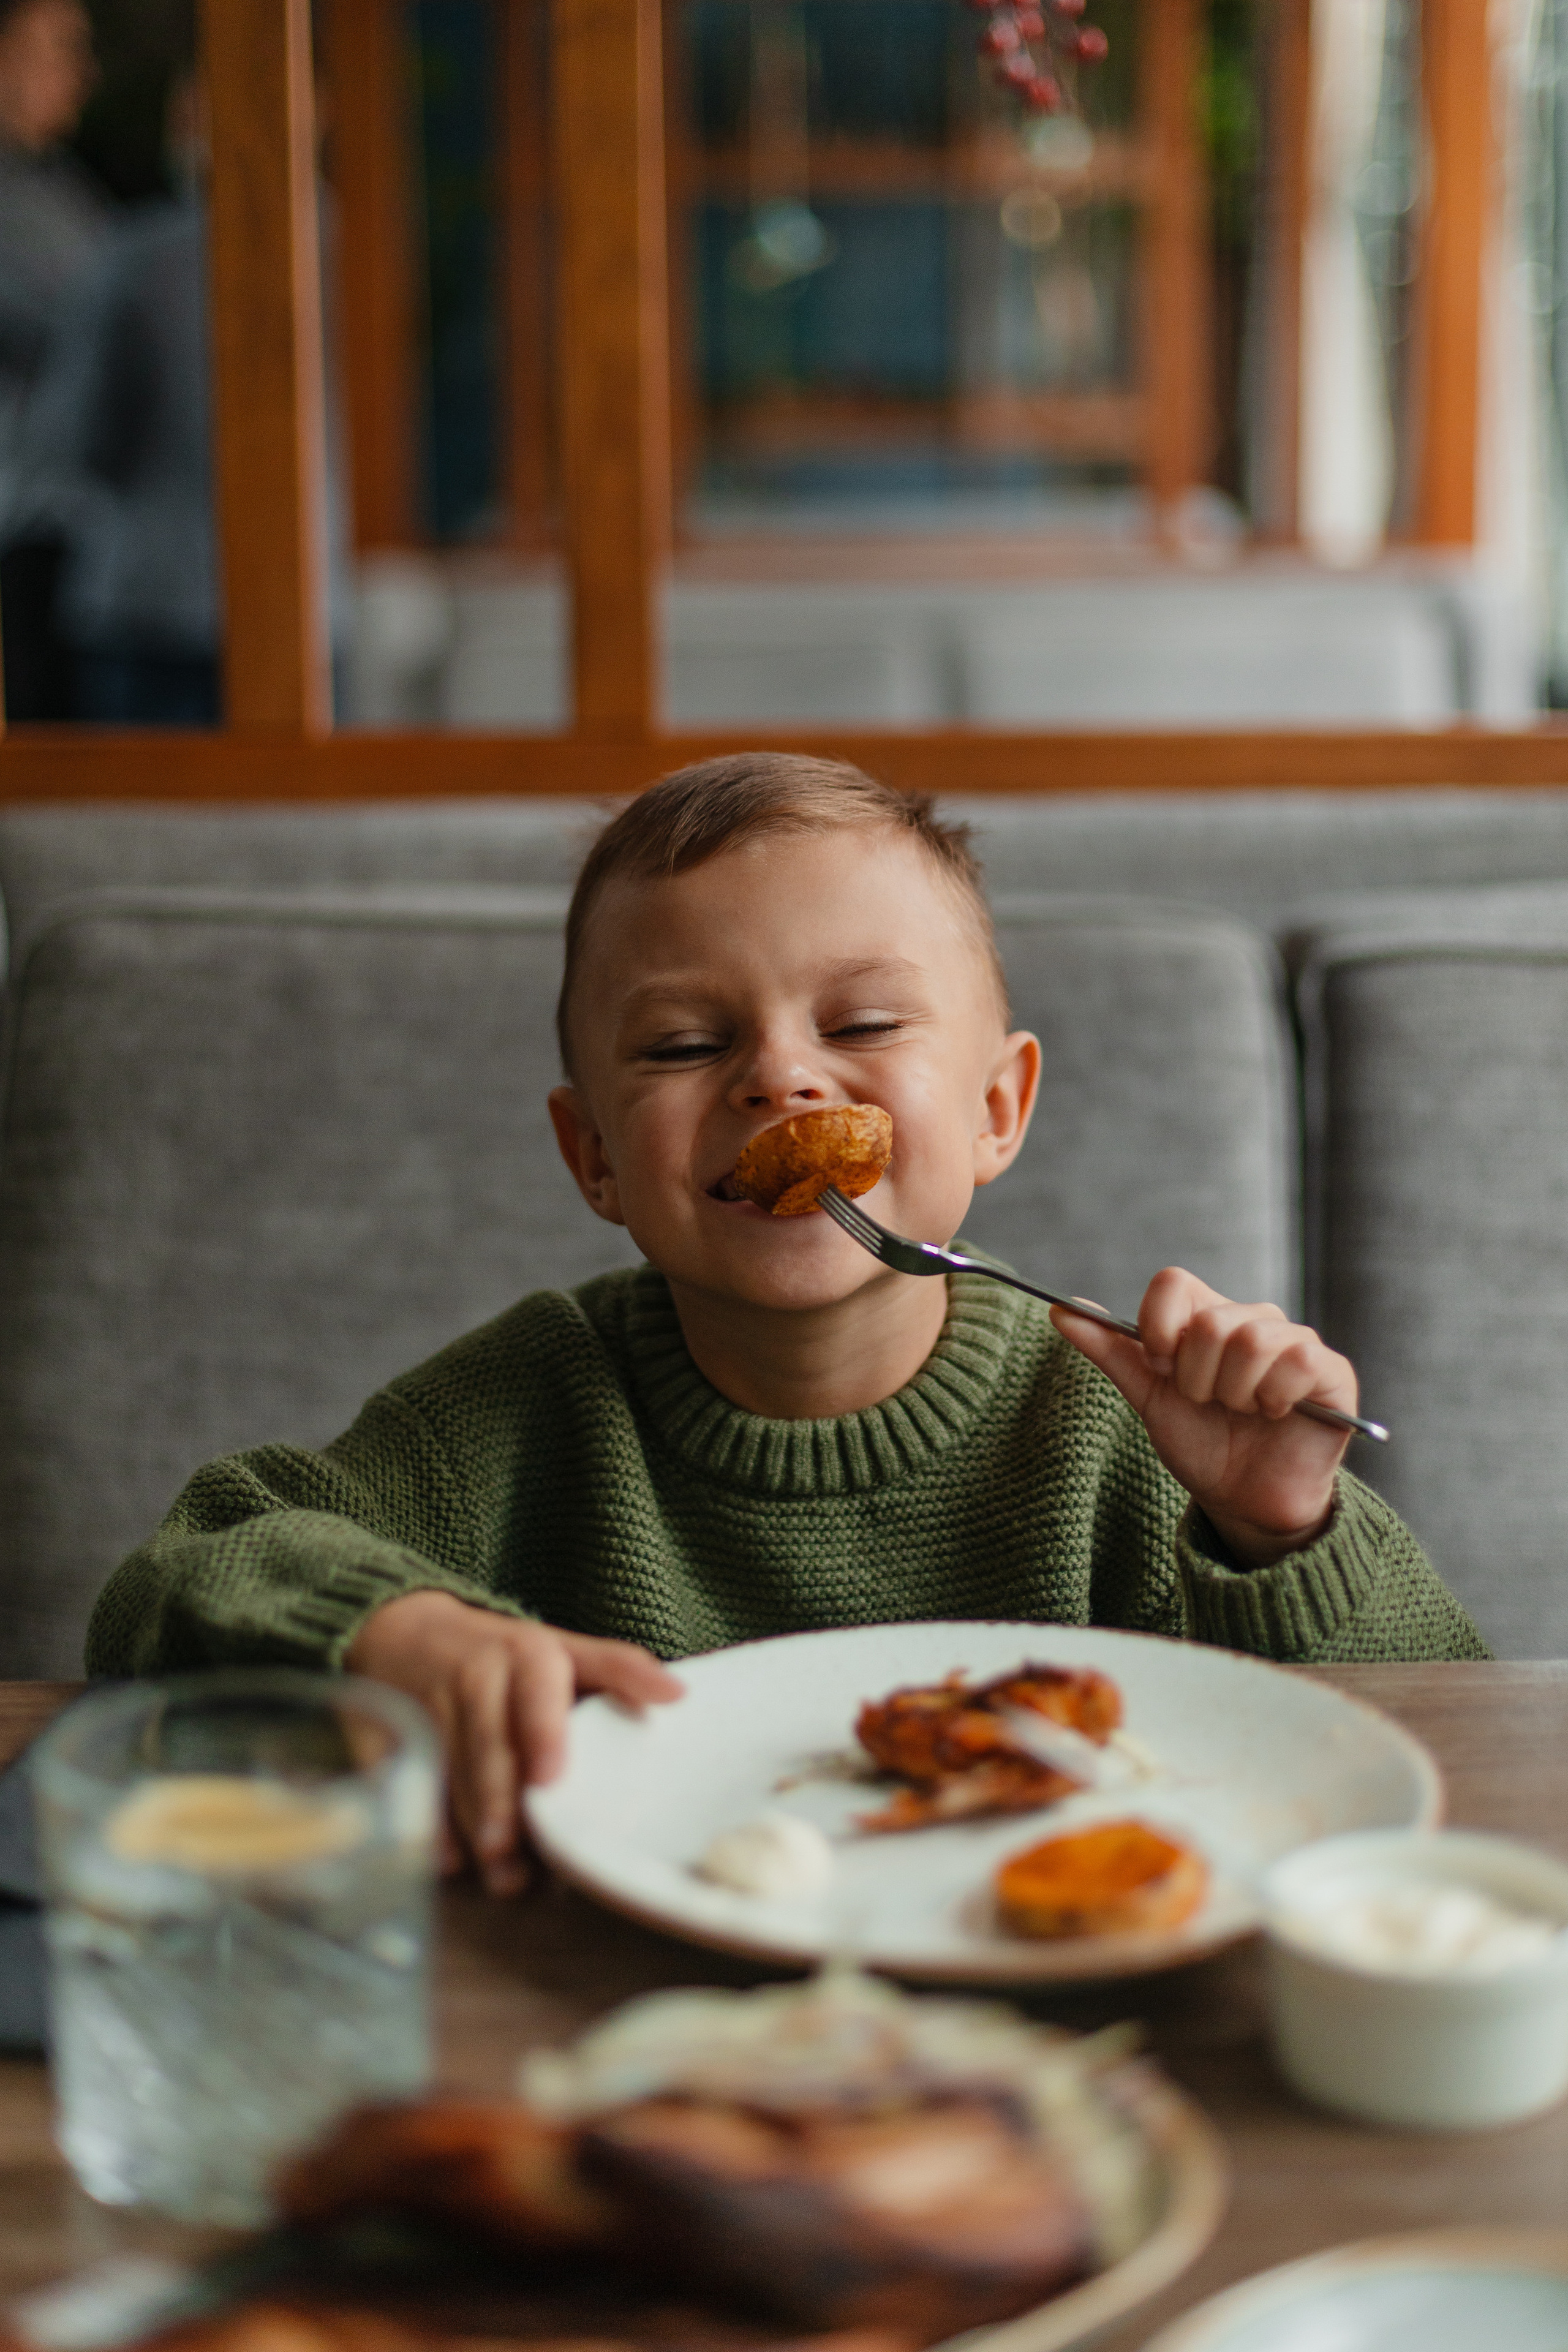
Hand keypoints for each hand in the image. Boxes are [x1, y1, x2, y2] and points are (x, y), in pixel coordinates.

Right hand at [346, 1591, 682, 1894]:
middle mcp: (476, 1677)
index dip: (542, 1732)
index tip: (550, 1777)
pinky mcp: (393, 1734)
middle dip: (499, 1800)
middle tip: (512, 1853)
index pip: (535, 1692)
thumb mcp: (562, 1648)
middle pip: (488, 1743)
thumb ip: (617, 1670)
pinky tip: (449, 1860)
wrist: (409, 1632)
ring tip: (498, 1873)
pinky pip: (410, 1781)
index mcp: (524, 1654)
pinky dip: (428, 1821)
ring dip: (471, 1823)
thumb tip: (680, 1694)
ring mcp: (430, 1706)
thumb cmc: (505, 1654)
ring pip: (451, 1770)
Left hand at [1051, 1267, 1355, 1567]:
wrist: (1244, 1500)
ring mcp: (1295, 1341)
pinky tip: (1277, 1415)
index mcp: (1206, 1318)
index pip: (1173, 1282)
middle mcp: (1252, 1319)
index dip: (1157, 1328)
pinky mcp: (1331, 1369)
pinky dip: (1275, 1397)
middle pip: (1208, 1321)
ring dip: (1234, 1392)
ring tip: (1242, 1412)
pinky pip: (1297, 1360)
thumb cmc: (1201, 1445)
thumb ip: (1110, 1351)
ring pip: (1251, 1340)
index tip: (1162, 1370)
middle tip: (1209, 1404)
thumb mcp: (1149, 1398)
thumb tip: (1059, 1310)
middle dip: (1196, 1379)